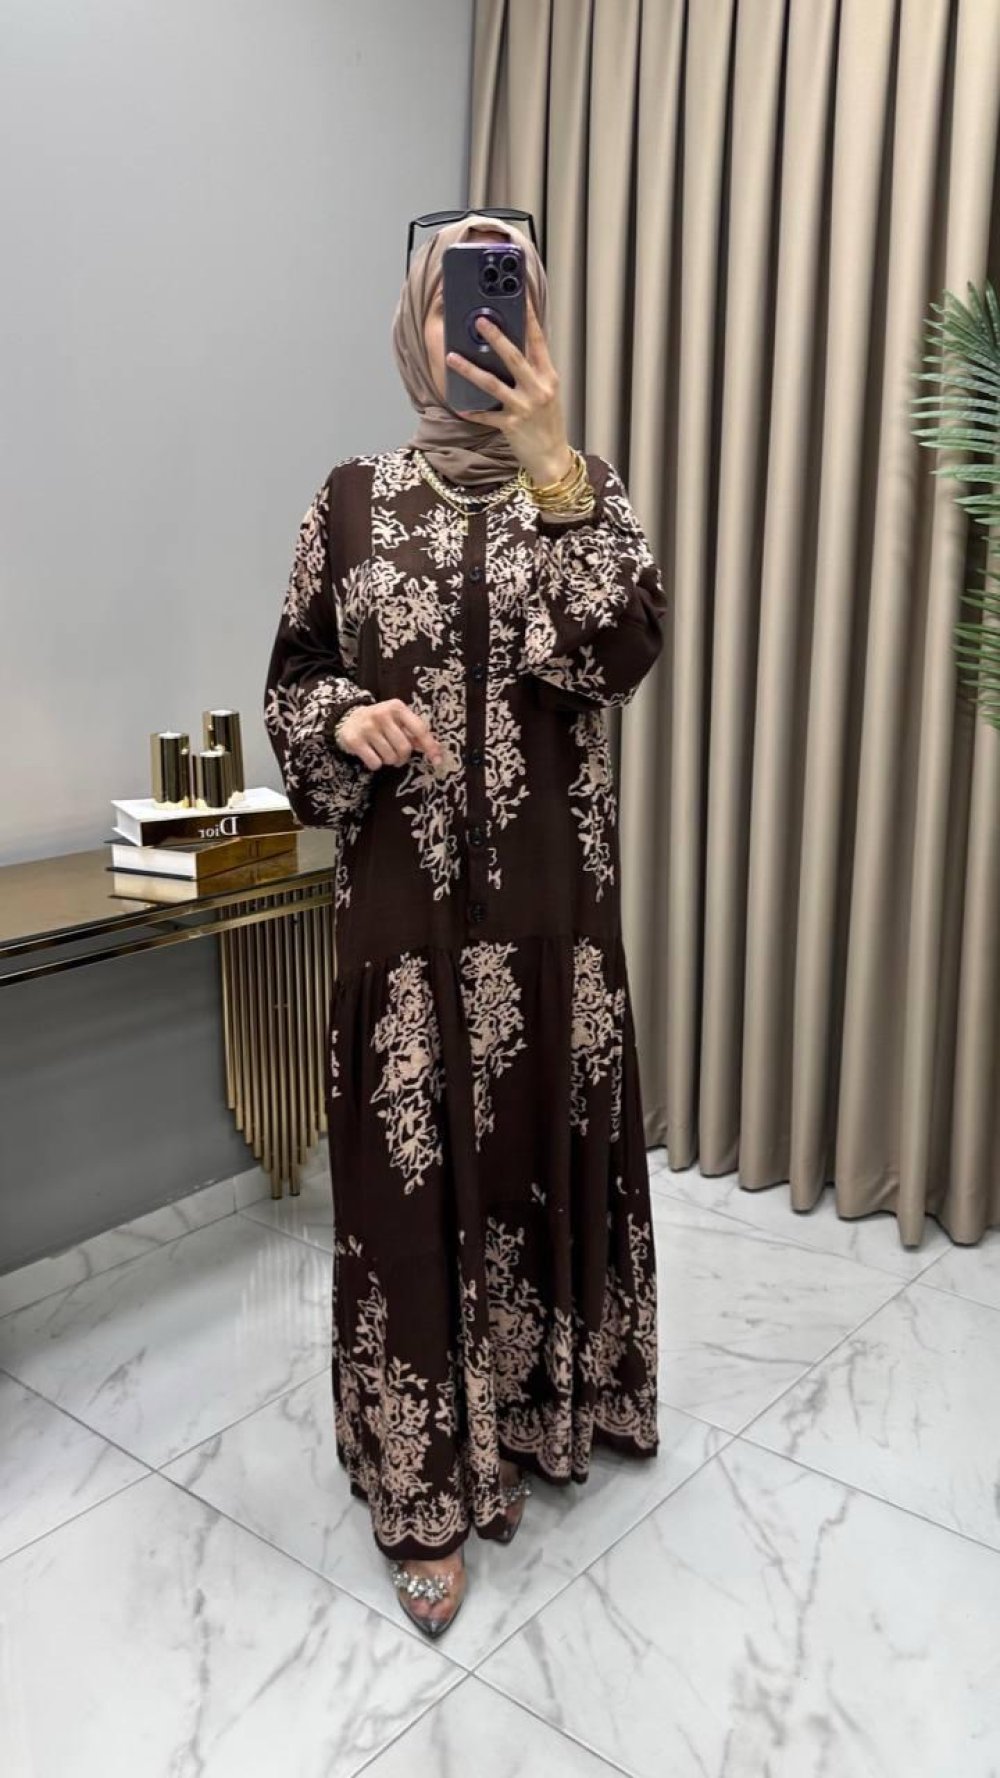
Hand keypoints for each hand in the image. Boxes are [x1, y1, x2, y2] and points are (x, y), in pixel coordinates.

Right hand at [335, 699, 443, 771]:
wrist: (348, 719)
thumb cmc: (381, 722)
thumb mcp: (398, 720)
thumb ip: (416, 733)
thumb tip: (439, 749)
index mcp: (397, 707)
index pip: (419, 729)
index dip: (430, 746)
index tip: (437, 761)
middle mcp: (382, 714)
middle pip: (404, 748)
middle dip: (403, 758)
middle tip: (398, 756)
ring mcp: (367, 727)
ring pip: (390, 758)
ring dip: (389, 761)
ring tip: (383, 752)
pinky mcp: (355, 740)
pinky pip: (375, 763)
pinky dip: (376, 764)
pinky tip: (371, 754)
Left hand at [446, 300, 573, 487]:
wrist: (552, 459)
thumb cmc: (548, 425)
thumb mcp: (547, 394)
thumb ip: (533, 373)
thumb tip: (511, 350)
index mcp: (548, 377)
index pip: (538, 341)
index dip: (529, 318)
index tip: (520, 296)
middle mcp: (538, 389)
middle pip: (514, 357)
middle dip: (496, 337)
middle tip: (480, 320)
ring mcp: (524, 407)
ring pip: (493, 383)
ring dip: (470, 370)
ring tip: (452, 357)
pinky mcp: (511, 425)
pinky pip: (486, 415)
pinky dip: (472, 411)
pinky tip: (459, 407)